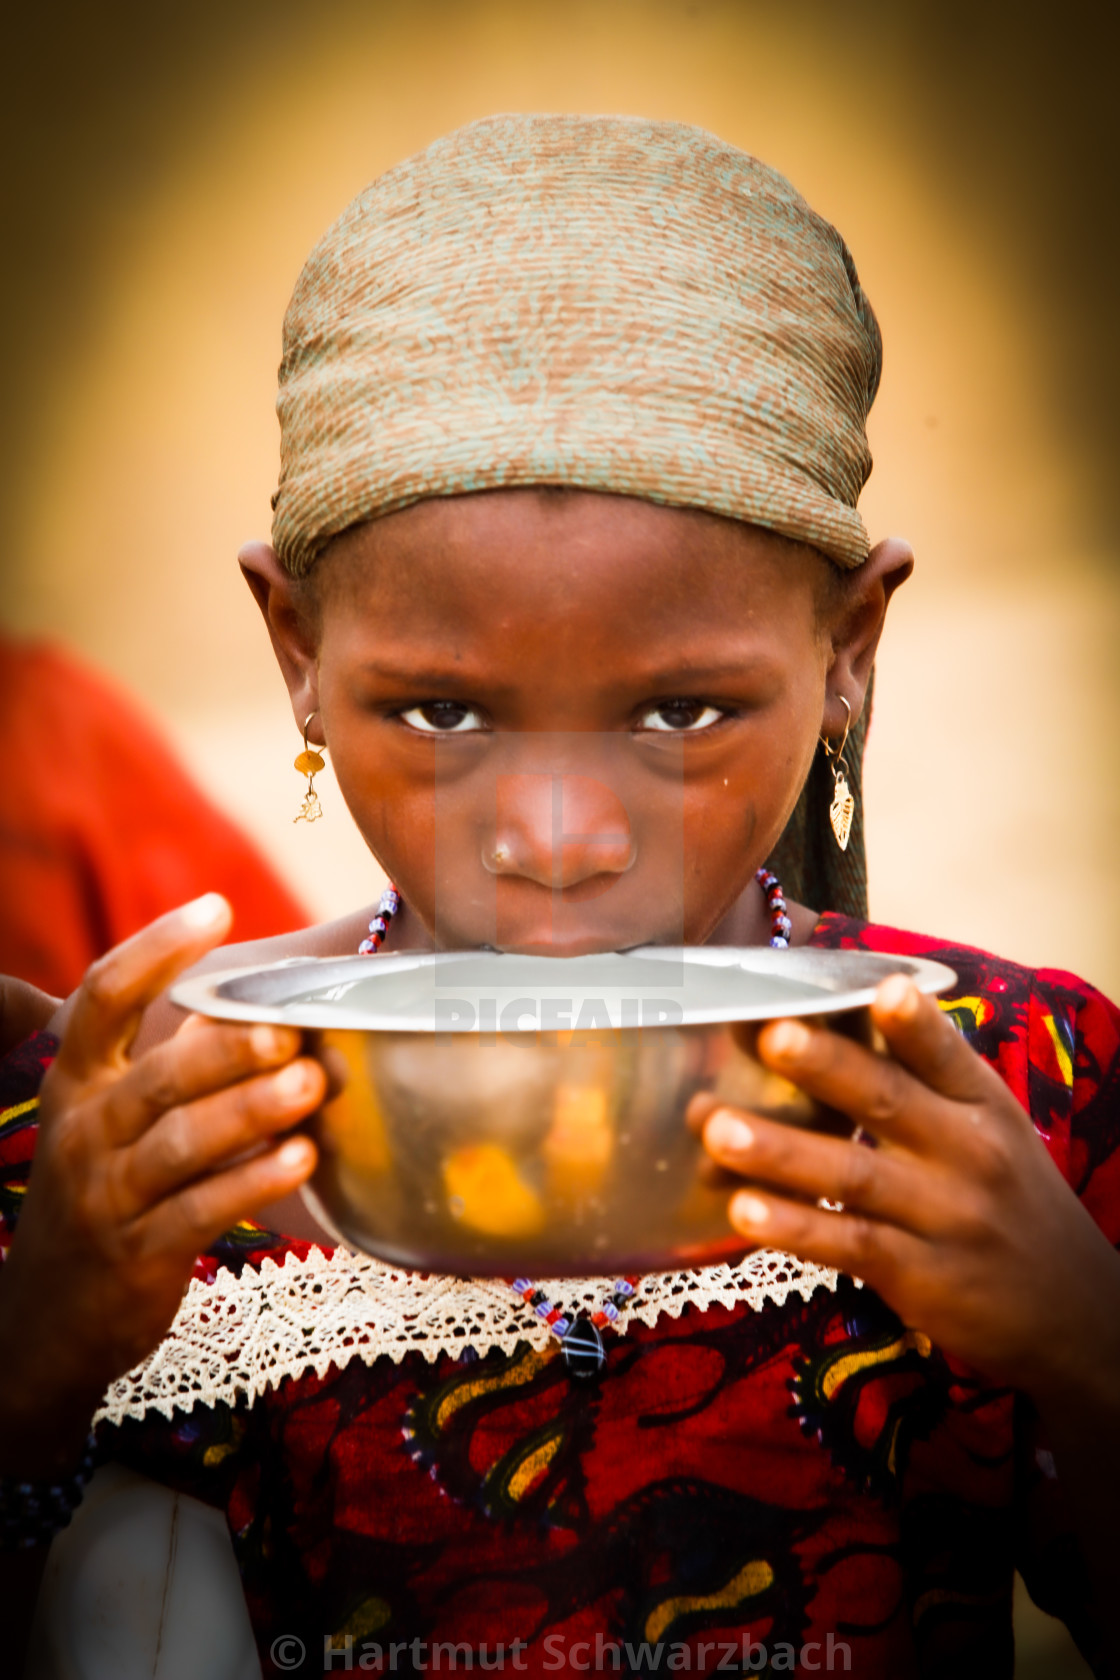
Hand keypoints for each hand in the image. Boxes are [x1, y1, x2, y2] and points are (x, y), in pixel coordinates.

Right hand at [0, 895, 323, 1470]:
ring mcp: (107, 1196)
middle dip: (227, 1049)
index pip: (105, 996)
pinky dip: (253, 1182)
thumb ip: (171, 1066)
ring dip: (251, 1111)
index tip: (217, 907)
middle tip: (290, 1030)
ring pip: (182, 1143)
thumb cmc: (105, 1195)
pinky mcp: (138, 1254)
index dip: (158, 948)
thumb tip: (257, 1007)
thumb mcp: (113, 1123)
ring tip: (313, 1085)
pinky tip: (303, 1158)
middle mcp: (84, 1130)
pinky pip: (200, 1211)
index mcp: (77, 1081)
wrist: (47, 1323)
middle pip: (157, 1075)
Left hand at [694, 975, 1119, 1399]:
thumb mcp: (990, 1128)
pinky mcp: (922, 1276)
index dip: (914, 1022)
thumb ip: (925, 1079)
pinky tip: (744, 1210)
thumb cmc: (1007, 1199)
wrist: (1075, 1311)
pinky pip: (849, 1245)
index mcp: (981, 1103)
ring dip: (781, 1151)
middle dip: (826, 1067)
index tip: (882, 988)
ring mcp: (945, 1217)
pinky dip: (795, 1228)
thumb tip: (841, 1015)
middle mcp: (967, 1153)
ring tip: (718, 1128)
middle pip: (888, 1102)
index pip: (946, 1054)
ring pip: (854, 1175)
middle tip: (769, 1037)